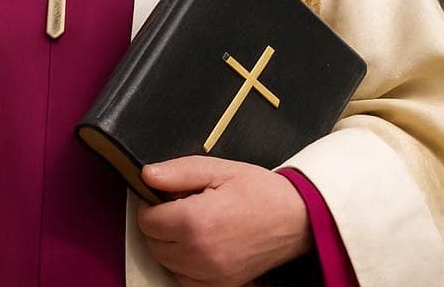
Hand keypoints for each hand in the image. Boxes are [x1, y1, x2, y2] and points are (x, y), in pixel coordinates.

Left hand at [136, 155, 310, 286]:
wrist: (297, 217)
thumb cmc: (261, 192)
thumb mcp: (219, 169)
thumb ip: (178, 172)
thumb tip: (147, 175)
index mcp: (196, 221)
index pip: (147, 220)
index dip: (152, 203)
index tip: (165, 196)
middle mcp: (200, 253)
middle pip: (153, 244)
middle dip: (160, 224)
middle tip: (182, 207)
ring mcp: (211, 274)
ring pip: (166, 263)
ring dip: (170, 244)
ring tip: (194, 224)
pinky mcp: (221, 285)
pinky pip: (185, 280)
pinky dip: (184, 265)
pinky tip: (200, 245)